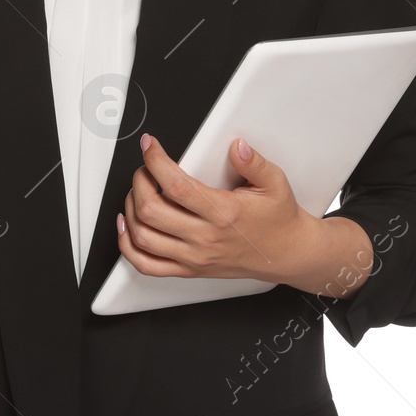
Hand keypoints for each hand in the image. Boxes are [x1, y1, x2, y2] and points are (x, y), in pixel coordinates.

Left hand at [115, 132, 328, 286]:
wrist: (287, 254)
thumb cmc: (278, 219)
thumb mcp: (275, 183)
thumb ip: (254, 162)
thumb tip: (237, 146)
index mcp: (224, 213)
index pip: (176, 186)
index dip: (155, 161)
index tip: (149, 146)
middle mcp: (205, 238)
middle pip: (151, 210)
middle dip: (139, 181)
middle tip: (144, 168)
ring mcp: (194, 257)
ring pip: (143, 236)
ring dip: (130, 208)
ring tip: (138, 191)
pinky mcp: (189, 269)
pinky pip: (146, 265)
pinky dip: (128, 245)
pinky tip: (127, 226)